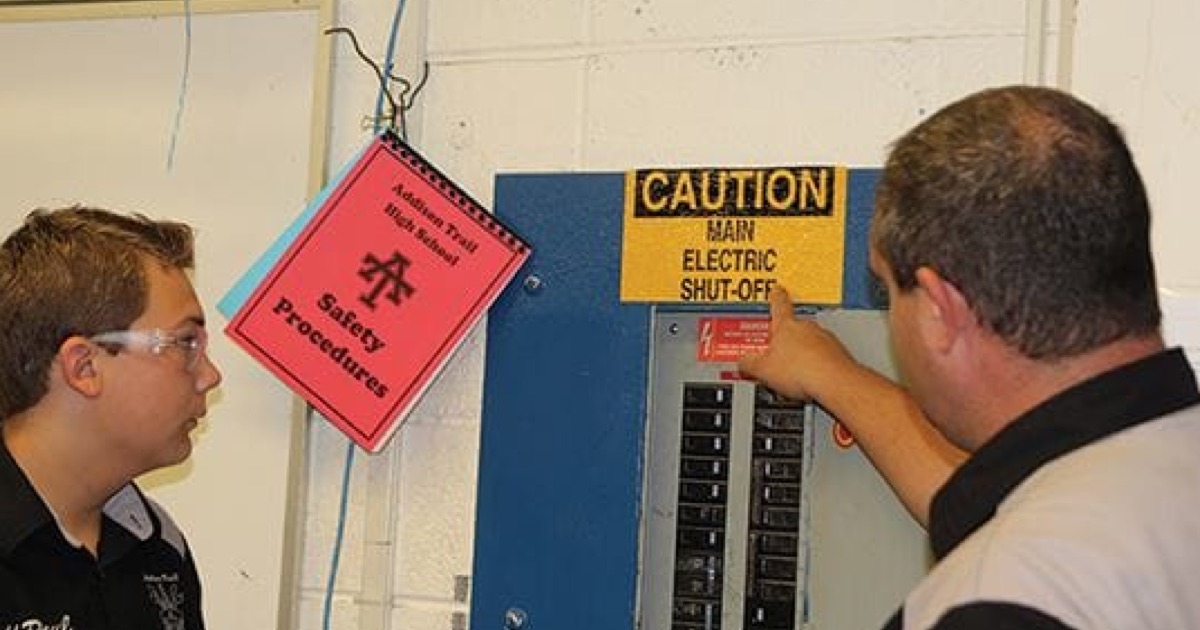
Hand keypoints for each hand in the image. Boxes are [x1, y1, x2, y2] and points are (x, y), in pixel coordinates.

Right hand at [737, 286, 857, 403]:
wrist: (834, 383)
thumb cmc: (803, 371)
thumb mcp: (763, 370)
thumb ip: (750, 363)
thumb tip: (743, 362)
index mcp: (786, 326)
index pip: (779, 305)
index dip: (776, 297)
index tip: (776, 290)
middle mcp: (808, 327)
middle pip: (794, 328)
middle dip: (786, 340)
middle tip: (777, 355)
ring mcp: (826, 339)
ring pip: (811, 343)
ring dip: (803, 354)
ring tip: (795, 374)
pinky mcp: (839, 354)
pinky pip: (825, 356)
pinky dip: (818, 365)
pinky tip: (811, 379)